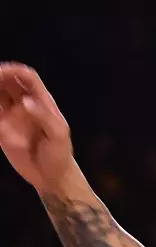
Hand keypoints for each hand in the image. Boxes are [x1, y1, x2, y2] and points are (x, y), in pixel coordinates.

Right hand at [0, 64, 76, 193]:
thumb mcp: (58, 135)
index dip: (13, 70)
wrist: (51, 176)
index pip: (26, 78)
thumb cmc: (60, 153)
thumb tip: (25, 101)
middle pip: (6, 82)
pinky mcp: (2, 129)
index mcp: (42, 101)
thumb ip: (43, 117)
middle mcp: (25, 104)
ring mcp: (12, 116)